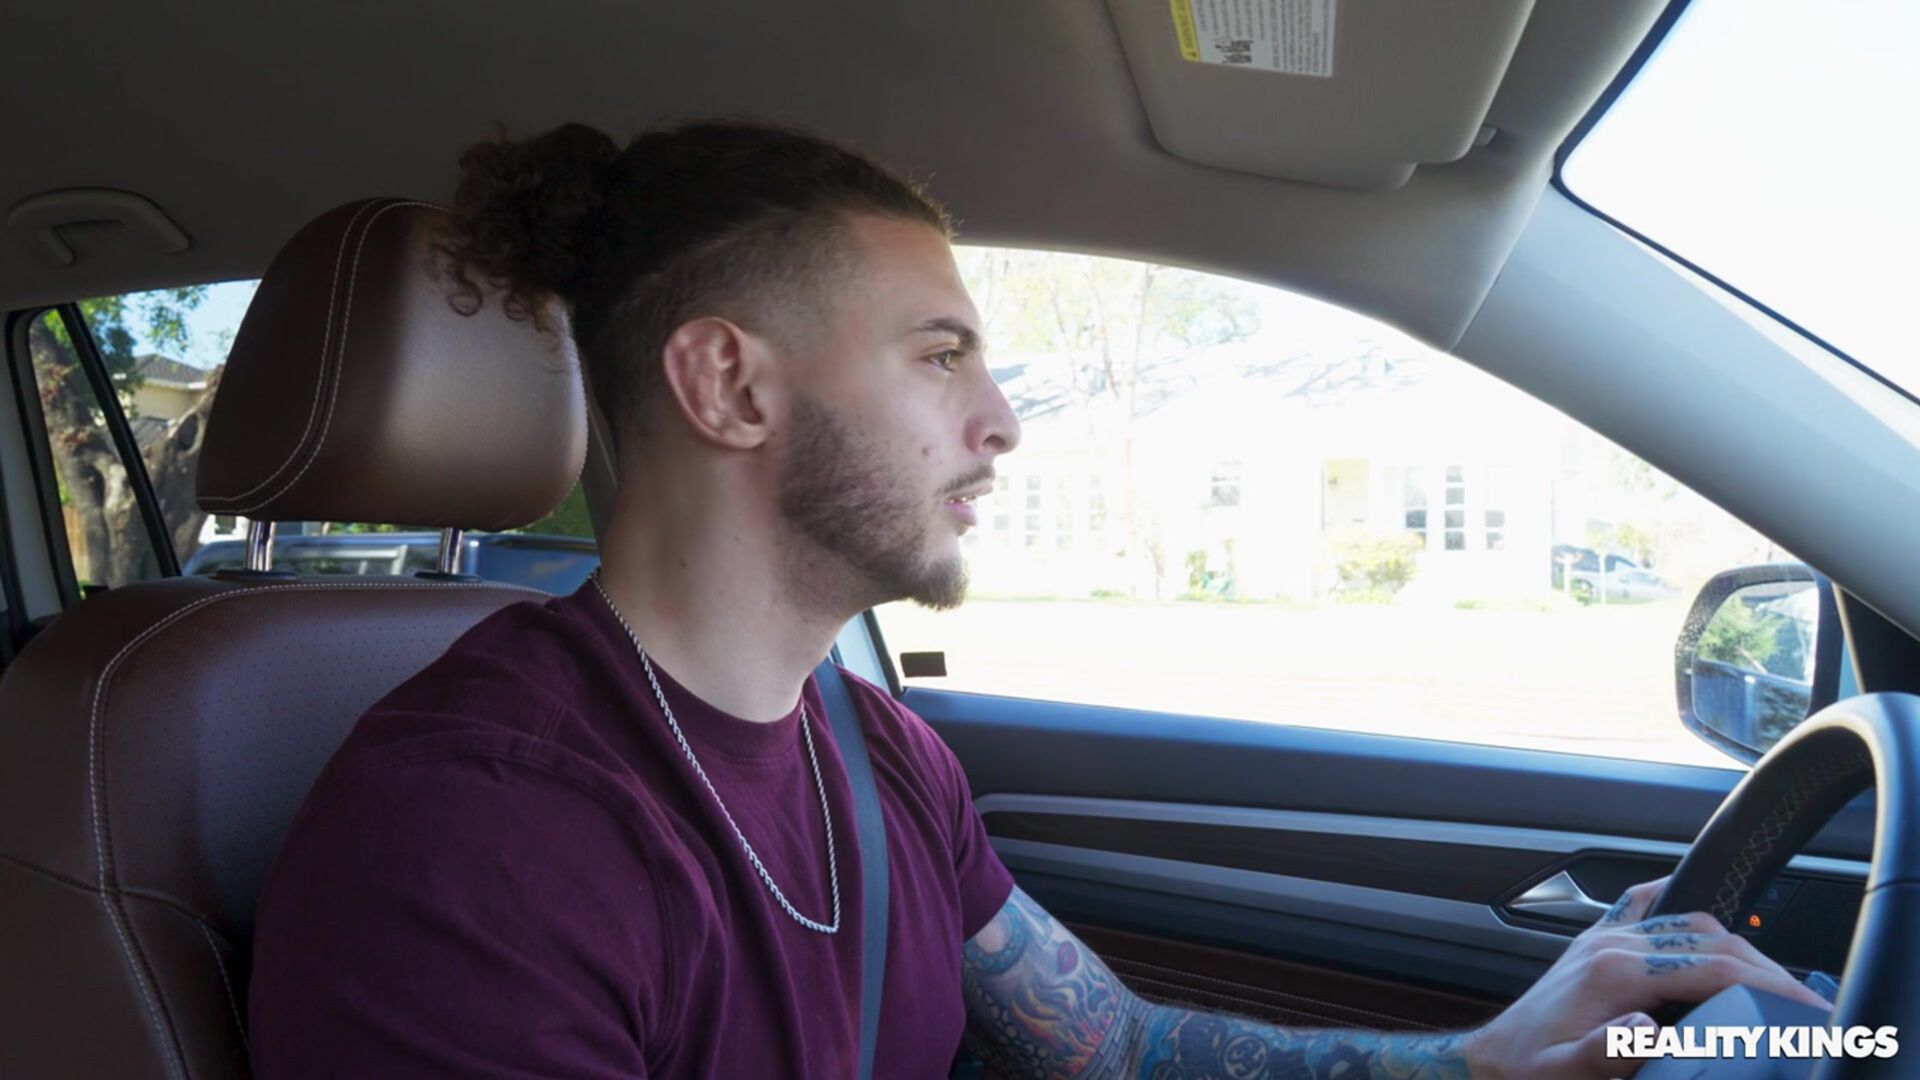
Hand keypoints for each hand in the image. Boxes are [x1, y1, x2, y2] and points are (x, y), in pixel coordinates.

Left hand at [1462, 876, 1831, 1078]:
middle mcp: (1612, 944)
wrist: (1490, 1059)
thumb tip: (1648, 1030)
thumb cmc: (1528, 1069)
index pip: (1710, 966)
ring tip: (1773, 981)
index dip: (1765, 985)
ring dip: (1736, 946)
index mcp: (1613, 972)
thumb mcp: (1568, 1073)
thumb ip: (1608, 1053)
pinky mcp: (1600, 944)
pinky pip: (1649, 909)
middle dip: (1764, 966)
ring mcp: (1606, 938)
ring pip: (1690, 922)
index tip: (1803, 1005)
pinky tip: (1708, 930)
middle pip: (1710, 938)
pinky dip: (1686, 913)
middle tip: (1803, 999)